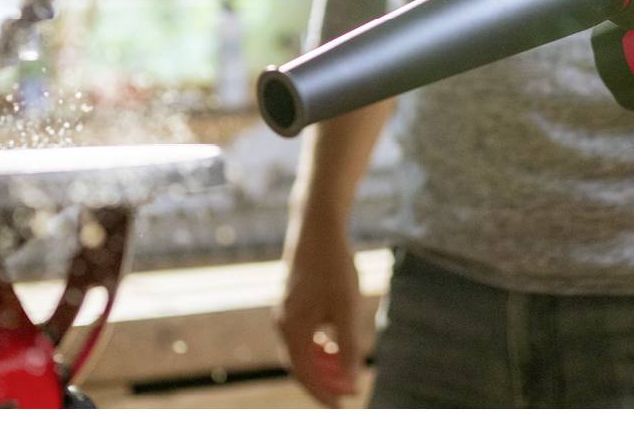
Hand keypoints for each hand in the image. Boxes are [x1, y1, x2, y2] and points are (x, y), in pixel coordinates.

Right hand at [274, 220, 364, 406]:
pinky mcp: (291, 303)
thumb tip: (351, 381)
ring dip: (323, 365)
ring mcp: (284, 313)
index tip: (345, 406)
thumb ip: (349, 346)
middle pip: (300, 366)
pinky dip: (318, 347)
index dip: (325, 393)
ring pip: (301, 351)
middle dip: (325, 382)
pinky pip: (301, 336)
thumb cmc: (334, 266)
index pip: (304, 374)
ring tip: (347, 371)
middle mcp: (281, 323)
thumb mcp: (347, 308)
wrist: (318, 227)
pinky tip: (337, 344)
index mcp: (290, 328)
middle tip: (351, 391)